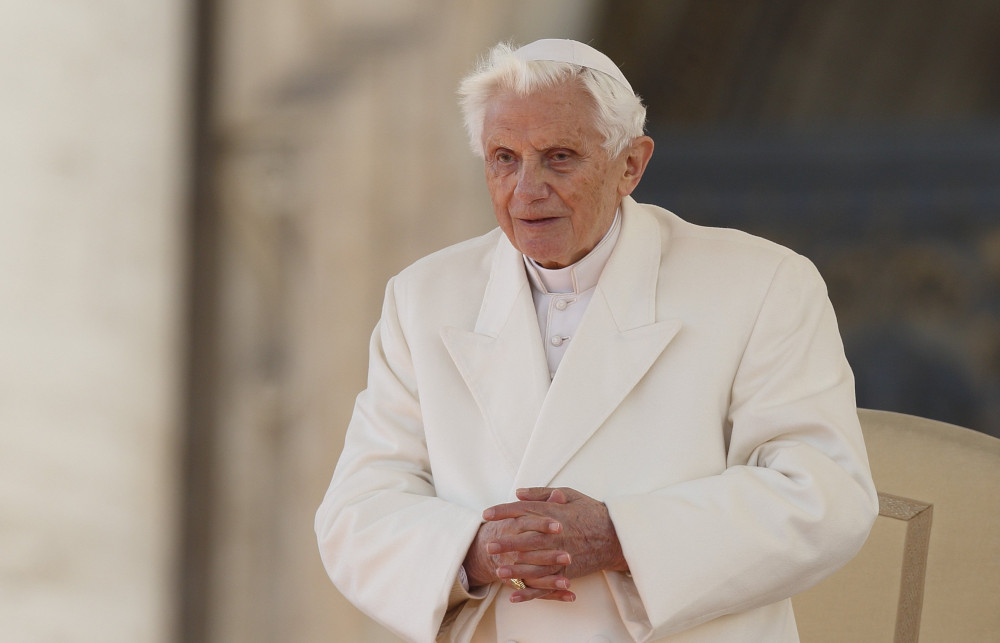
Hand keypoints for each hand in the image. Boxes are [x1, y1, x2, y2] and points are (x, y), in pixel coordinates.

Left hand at [482, 487, 628, 602]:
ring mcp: (561, 555)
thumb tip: (518, 493)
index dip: (503, 512)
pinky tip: (515, 595)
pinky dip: (530, 591)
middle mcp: (555, 535)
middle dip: (505, 542)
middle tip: (488, 546)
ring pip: (533, 564)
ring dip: (514, 569)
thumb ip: (542, 493)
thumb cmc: (592, 512)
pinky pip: (545, 583)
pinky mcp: (567, 571)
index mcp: (554, 514)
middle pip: (524, 538)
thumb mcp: (570, 494)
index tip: (487, 514)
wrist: (617, 536)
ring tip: (498, 571)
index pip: (523, 511)